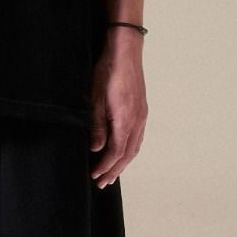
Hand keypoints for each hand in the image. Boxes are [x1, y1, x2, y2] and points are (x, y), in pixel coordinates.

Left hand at [88, 32, 146, 186]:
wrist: (125, 52)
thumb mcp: (95, 99)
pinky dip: (130, 150)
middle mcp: (137, 121)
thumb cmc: (108, 72)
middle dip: (114, 170)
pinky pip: (138, 137)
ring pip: (134, 147)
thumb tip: (97, 148)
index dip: (105, 166)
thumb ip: (98, 126)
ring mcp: (142, 116)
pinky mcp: (142, 110)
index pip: (116, 152)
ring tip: (113, 173)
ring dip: (123, 162)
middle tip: (103, 183)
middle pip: (127, 154)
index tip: (94, 175)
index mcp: (125, 120)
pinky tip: (124, 152)